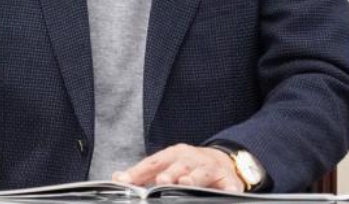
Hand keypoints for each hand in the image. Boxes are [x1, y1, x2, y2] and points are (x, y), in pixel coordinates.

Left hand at [112, 144, 243, 192]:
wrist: (222, 160)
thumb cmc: (189, 165)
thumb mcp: (167, 164)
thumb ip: (143, 173)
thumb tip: (117, 178)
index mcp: (174, 154)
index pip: (153, 162)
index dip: (138, 171)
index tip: (124, 180)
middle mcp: (192, 159)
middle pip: (178, 165)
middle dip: (170, 173)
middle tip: (161, 181)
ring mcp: (211, 168)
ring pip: (202, 173)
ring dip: (194, 178)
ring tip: (186, 183)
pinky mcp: (229, 180)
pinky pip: (230, 185)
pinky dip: (229, 189)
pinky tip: (228, 193)